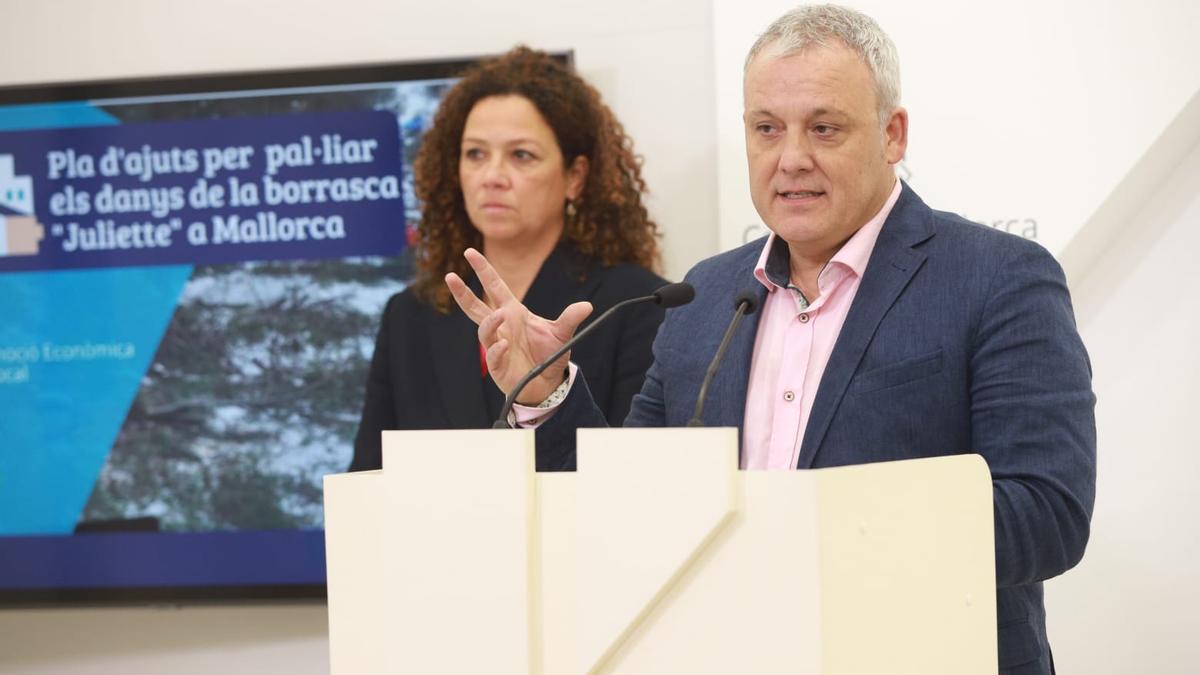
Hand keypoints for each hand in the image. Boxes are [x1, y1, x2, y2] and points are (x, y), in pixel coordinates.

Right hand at [445, 248, 592, 403]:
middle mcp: (501, 326)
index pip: (495, 286)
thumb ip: (570, 319)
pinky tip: (504, 345)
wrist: (547, 383)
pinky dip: (497, 349)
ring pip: (484, 330)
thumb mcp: (562, 334)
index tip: (470, 252)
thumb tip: (587, 306)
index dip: (483, 270)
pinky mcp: (497, 365)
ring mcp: (496, 345)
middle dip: (462, 292)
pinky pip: (493, 355)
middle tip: (450, 276)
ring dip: (490, 322)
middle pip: (475, 307)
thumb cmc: (549, 355)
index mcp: (513, 312)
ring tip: (500, 315)